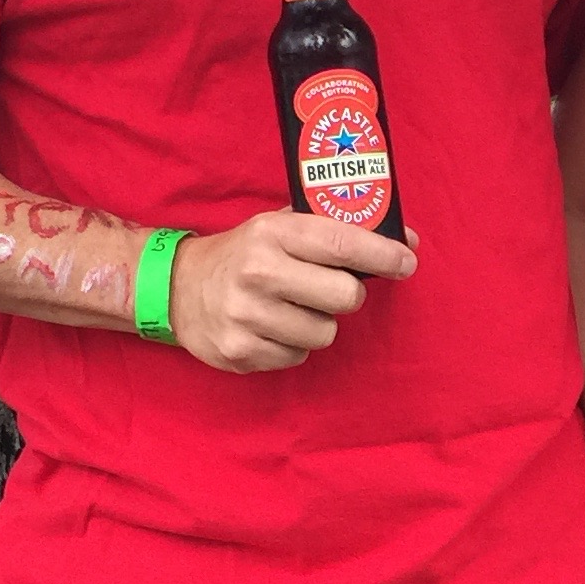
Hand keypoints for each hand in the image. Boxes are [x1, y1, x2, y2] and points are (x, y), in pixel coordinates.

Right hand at [169, 211, 416, 371]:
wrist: (178, 288)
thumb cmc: (245, 254)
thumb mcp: (280, 226)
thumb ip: (337, 230)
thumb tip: (407, 242)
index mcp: (273, 233)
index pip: (343, 244)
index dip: (383, 255)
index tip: (406, 262)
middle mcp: (259, 272)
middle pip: (346, 297)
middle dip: (348, 295)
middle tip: (330, 289)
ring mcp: (247, 316)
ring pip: (325, 333)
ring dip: (318, 323)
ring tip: (290, 307)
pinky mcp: (241, 352)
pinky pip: (298, 357)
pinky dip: (292, 345)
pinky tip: (270, 327)